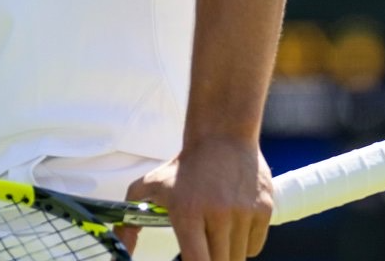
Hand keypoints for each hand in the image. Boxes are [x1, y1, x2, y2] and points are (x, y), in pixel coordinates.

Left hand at [117, 138, 273, 260]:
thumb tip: (120, 247)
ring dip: (228, 253)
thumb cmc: (184, 168)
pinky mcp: (263, 210)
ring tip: (218, 232)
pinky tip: (234, 224)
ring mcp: (243, 213)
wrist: (222, 136)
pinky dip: (245, 244)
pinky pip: (254, 247)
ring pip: (239, 258)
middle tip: (204, 248)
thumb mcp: (150, 187)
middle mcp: (218, 214)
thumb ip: (129, 220)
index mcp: (188, 212)